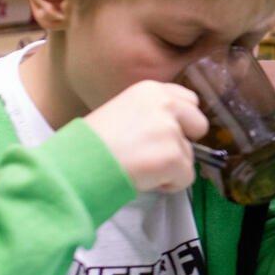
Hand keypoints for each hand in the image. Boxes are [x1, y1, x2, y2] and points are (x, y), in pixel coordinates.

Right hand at [83, 81, 206, 192]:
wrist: (75, 165)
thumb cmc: (91, 143)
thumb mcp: (122, 111)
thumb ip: (151, 114)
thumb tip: (176, 129)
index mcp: (151, 90)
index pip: (189, 100)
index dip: (181, 121)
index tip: (165, 134)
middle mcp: (165, 104)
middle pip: (199, 124)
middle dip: (184, 142)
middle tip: (157, 154)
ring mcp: (170, 131)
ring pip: (189, 155)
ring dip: (170, 167)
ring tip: (139, 167)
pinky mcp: (173, 157)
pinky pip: (186, 177)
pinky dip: (170, 184)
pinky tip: (145, 179)